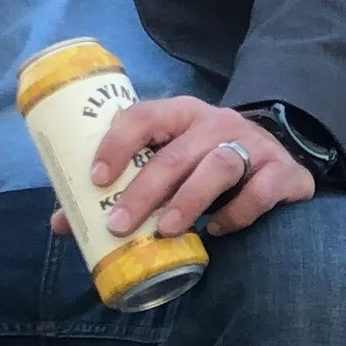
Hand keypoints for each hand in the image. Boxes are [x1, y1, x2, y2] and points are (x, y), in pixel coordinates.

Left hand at [56, 95, 314, 243]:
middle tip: (119, 224)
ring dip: (189, 200)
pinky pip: (260, 191)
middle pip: (176, 153)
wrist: (279, 159)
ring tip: (166, 230)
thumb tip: (63, 224)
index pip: (142, 116)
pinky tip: (218, 231)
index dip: (117, 144)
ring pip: (219, 166)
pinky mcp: (282, 172)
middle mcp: (216, 122)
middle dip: (144, 190)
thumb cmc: (205, 164)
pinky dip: (238, 213)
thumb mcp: (167, 164)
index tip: (96, 179)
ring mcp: (253, 144)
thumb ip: (122, 188)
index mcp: (180, 114)